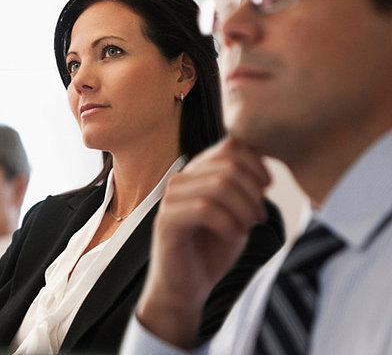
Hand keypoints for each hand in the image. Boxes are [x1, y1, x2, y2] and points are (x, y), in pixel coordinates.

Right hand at [136, 137, 270, 348]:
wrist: (186, 288)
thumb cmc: (212, 251)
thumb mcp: (237, 213)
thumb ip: (244, 187)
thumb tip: (262, 166)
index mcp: (197, 173)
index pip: (229, 145)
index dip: (256, 162)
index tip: (267, 188)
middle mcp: (181, 180)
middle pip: (227, 164)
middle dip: (252, 191)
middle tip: (259, 217)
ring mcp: (170, 199)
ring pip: (218, 185)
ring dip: (243, 208)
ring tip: (248, 228)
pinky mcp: (167, 221)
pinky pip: (205, 209)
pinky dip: (228, 223)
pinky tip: (234, 237)